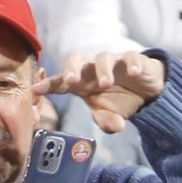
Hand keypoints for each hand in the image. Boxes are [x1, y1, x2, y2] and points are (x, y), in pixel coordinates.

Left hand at [34, 51, 165, 133]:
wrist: (146, 91)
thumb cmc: (119, 101)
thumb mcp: (110, 115)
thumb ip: (107, 121)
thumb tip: (114, 126)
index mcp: (80, 83)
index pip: (60, 82)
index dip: (48, 85)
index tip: (36, 89)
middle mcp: (92, 69)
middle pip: (75, 59)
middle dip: (71, 69)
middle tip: (71, 81)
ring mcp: (112, 62)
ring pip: (102, 57)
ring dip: (102, 70)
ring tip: (105, 84)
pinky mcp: (132, 59)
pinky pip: (130, 56)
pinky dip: (132, 63)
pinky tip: (134, 73)